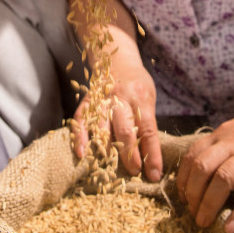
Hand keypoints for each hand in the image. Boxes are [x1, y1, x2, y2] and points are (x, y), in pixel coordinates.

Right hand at [72, 64, 161, 182]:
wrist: (117, 58)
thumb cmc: (137, 84)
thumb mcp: (149, 98)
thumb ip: (146, 123)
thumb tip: (149, 155)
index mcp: (141, 98)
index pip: (148, 131)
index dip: (152, 154)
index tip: (154, 174)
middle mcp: (121, 98)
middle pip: (125, 130)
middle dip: (130, 155)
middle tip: (134, 173)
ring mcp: (102, 99)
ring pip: (103, 127)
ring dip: (107, 151)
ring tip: (109, 169)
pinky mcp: (88, 100)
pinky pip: (82, 120)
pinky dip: (79, 137)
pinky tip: (81, 153)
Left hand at [176, 98, 233, 232]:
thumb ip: (220, 146)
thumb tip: (199, 174)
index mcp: (223, 133)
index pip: (193, 155)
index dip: (183, 179)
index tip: (182, 198)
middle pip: (203, 168)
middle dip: (192, 194)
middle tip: (192, 214)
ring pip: (223, 179)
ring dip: (209, 204)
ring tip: (204, 222)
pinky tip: (232, 228)